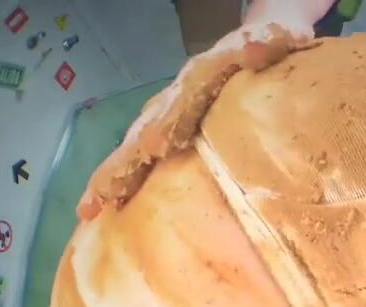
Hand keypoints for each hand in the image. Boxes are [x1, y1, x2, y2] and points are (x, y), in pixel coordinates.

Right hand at [76, 0, 338, 220]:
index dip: (165, 125)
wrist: (261, 40)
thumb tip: (258, 49)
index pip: (177, 105)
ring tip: (88, 208)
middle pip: (141, 132)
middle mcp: (175, 97)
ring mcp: (168, 113)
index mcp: (198, 79)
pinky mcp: (169, 130)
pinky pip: (140, 157)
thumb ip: (266, 45)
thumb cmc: (271, 44)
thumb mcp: (276, 38)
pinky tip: (104, 208)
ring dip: (111, 177)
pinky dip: (121, 179)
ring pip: (132, 147)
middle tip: (97, 197)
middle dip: (119, 165)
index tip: (154, 147)